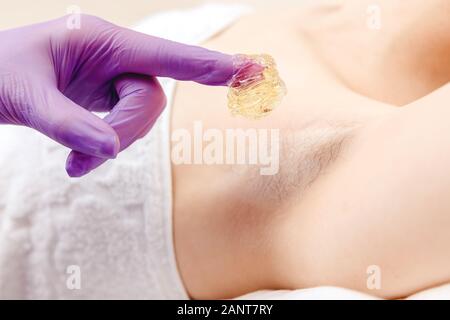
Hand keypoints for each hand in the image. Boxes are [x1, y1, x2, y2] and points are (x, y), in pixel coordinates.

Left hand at [0, 15, 236, 176]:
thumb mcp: (24, 95)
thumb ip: (67, 124)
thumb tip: (110, 151)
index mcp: (99, 39)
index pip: (166, 55)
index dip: (210, 66)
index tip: (251, 70)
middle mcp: (112, 57)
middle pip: (150, 99)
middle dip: (126, 131)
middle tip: (84, 158)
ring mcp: (110, 80)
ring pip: (138, 119)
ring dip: (111, 147)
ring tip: (72, 165)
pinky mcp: (104, 101)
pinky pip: (121, 129)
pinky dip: (102, 151)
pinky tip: (74, 164)